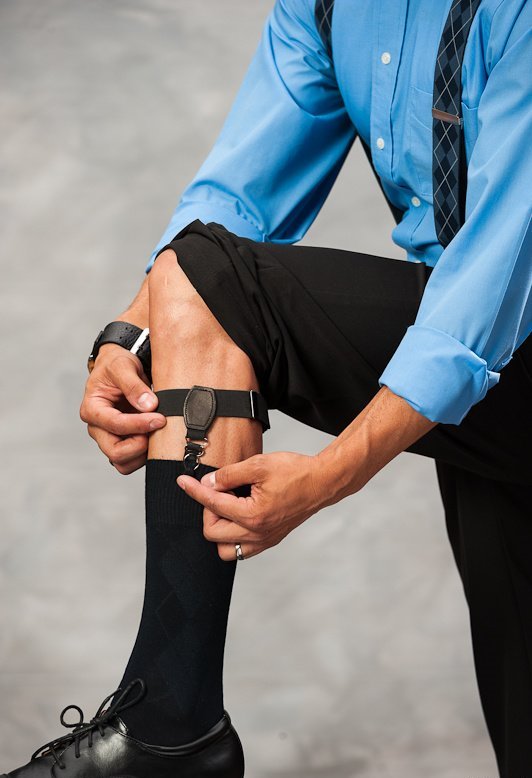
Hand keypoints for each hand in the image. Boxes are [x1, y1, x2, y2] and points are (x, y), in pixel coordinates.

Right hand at [79, 343, 166, 473]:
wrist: (121, 369)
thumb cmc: (116, 365)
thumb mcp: (123, 366)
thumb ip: (134, 385)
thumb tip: (149, 405)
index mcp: (92, 409)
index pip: (115, 425)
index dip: (139, 425)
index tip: (160, 419)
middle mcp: (98, 428)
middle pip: (115, 452)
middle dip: (140, 444)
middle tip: (158, 429)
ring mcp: (109, 438)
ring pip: (123, 462)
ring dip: (142, 453)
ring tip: (157, 433)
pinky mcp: (122, 443)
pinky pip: (131, 461)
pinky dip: (144, 455)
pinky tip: (156, 437)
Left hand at [176, 452, 325, 559]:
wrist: (322, 482)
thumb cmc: (296, 472)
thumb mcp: (258, 464)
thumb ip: (229, 475)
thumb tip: (208, 483)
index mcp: (252, 515)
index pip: (212, 504)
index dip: (193, 490)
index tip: (182, 481)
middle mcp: (257, 533)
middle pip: (212, 532)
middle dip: (207, 510)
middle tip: (215, 490)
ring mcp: (264, 539)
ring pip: (224, 548)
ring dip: (218, 528)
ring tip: (226, 506)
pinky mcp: (270, 540)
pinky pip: (241, 550)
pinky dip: (232, 536)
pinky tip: (236, 516)